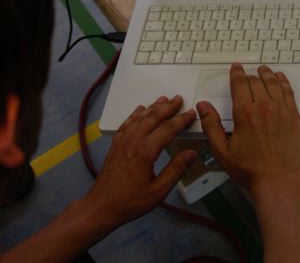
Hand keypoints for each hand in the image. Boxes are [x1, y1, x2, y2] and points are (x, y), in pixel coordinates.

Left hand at [84, 96, 196, 227]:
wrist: (101, 206)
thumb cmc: (130, 201)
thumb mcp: (158, 191)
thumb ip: (176, 170)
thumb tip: (192, 154)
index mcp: (146, 151)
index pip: (168, 129)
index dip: (181, 120)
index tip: (191, 113)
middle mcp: (133, 141)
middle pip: (154, 117)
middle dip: (168, 107)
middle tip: (179, 99)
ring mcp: (122, 140)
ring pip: (140, 117)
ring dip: (153, 107)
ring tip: (164, 99)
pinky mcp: (116, 143)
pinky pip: (127, 122)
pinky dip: (135, 113)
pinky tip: (140, 109)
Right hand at [197, 64, 299, 197]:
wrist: (277, 180)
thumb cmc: (248, 168)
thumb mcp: (222, 150)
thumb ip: (211, 125)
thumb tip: (203, 105)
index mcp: (244, 113)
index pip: (240, 83)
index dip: (237, 73)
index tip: (236, 67)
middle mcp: (263, 106)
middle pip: (256, 81)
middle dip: (249, 75)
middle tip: (247, 74)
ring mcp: (281, 109)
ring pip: (273, 83)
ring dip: (266, 74)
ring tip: (263, 69)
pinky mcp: (294, 115)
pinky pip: (288, 92)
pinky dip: (283, 82)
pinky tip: (280, 78)